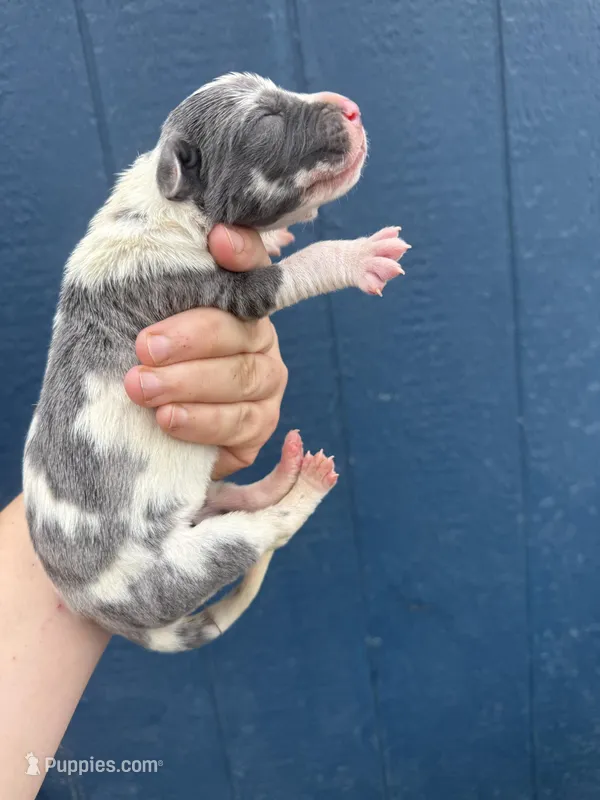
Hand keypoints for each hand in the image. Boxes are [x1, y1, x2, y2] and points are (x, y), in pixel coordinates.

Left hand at [124, 225, 288, 479]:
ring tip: (143, 389)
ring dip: (188, 383)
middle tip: (144, 347)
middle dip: (190, 338)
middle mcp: (259, 338)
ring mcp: (266, 383)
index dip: (242, 251)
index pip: (252, 264)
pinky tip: (168, 419)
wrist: (148, 428)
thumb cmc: (146, 364)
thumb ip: (147, 291)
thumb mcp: (140, 321)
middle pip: (239, 330)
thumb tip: (133, 257)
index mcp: (238, 301)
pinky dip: (201, 421)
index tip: (217, 240)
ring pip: (241, 378)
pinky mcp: (261, 425)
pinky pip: (239, 422)